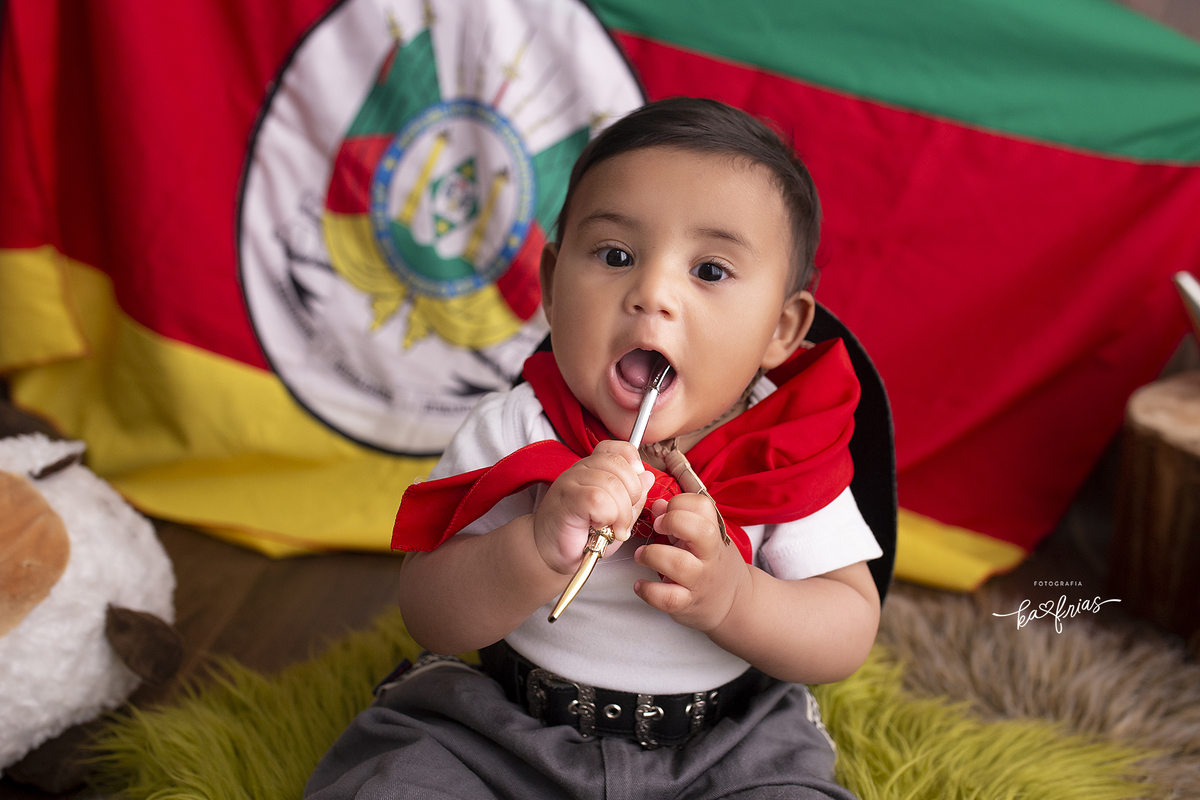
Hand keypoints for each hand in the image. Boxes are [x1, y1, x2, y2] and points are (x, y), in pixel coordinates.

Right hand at [533, 440, 653, 574]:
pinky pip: (598, 499)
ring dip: (621, 512)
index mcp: (594, 468)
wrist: (551, 554)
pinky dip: (607, 516)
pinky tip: (600, 528)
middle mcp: (581, 469)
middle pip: (620, 465)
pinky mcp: (567, 499)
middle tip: (625, 518)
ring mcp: (571, 481)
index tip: (636, 488)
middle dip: (632, 495)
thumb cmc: (582, 535)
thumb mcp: (617, 515)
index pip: (618, 448)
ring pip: (611, 483)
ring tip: (614, 528)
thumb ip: (633, 497)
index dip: (633, 463)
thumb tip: (647, 477)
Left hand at [633, 494, 750, 631]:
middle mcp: (709, 555)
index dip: (680, 503)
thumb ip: (681, 519)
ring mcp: (700, 580)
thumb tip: (658, 505)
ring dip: (653, 556)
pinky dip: (648, 591)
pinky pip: (667, 598)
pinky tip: (640, 585)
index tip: (665, 512)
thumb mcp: (703, 538)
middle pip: (700, 530)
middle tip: (657, 527)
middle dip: (673, 522)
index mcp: (713, 534)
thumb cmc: (712, 564)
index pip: (703, 505)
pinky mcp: (688, 603)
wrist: (733, 602)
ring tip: (641, 556)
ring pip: (680, 564)